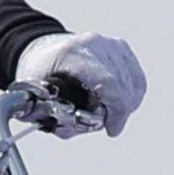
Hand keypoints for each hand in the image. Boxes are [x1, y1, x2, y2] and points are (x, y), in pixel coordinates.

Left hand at [17, 32, 145, 137]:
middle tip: (109, 124)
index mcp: (71, 54)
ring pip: (134, 82)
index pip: (107, 83)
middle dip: (119, 111)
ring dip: (127, 105)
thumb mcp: (37, 95)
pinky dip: (132, 94)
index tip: (112, 129)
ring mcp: (110, 44)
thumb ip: (55, 117)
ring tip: (111, 115)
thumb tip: (74, 130)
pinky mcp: (120, 48)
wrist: (43, 48)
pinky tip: (120, 104)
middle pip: (122, 85)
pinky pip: (136, 77)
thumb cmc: (39, 71)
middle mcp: (94, 44)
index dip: (115, 110)